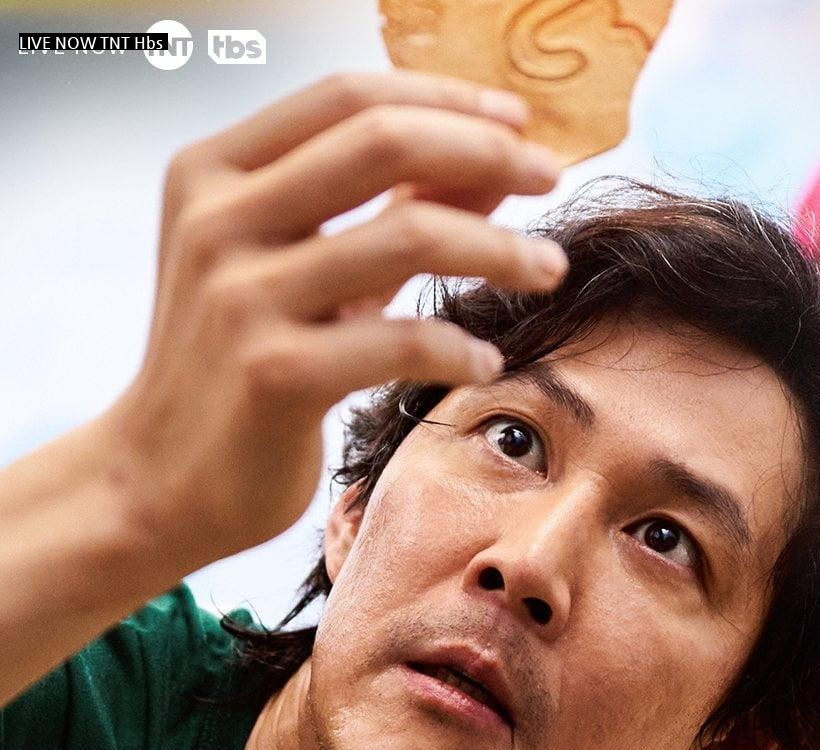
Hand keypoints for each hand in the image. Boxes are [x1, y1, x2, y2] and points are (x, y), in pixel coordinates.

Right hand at [101, 70, 566, 568]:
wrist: (159, 477)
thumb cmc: (240, 360)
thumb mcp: (307, 267)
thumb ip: (387, 207)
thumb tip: (492, 161)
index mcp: (214, 172)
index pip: (347, 97)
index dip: (444, 98)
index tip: (518, 122)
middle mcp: (217, 220)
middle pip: (382, 142)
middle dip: (486, 151)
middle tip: (552, 175)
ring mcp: (239, 297)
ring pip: (408, 236)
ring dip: (500, 248)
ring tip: (547, 269)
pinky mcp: (272, 376)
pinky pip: (400, 341)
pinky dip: (459, 347)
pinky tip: (486, 362)